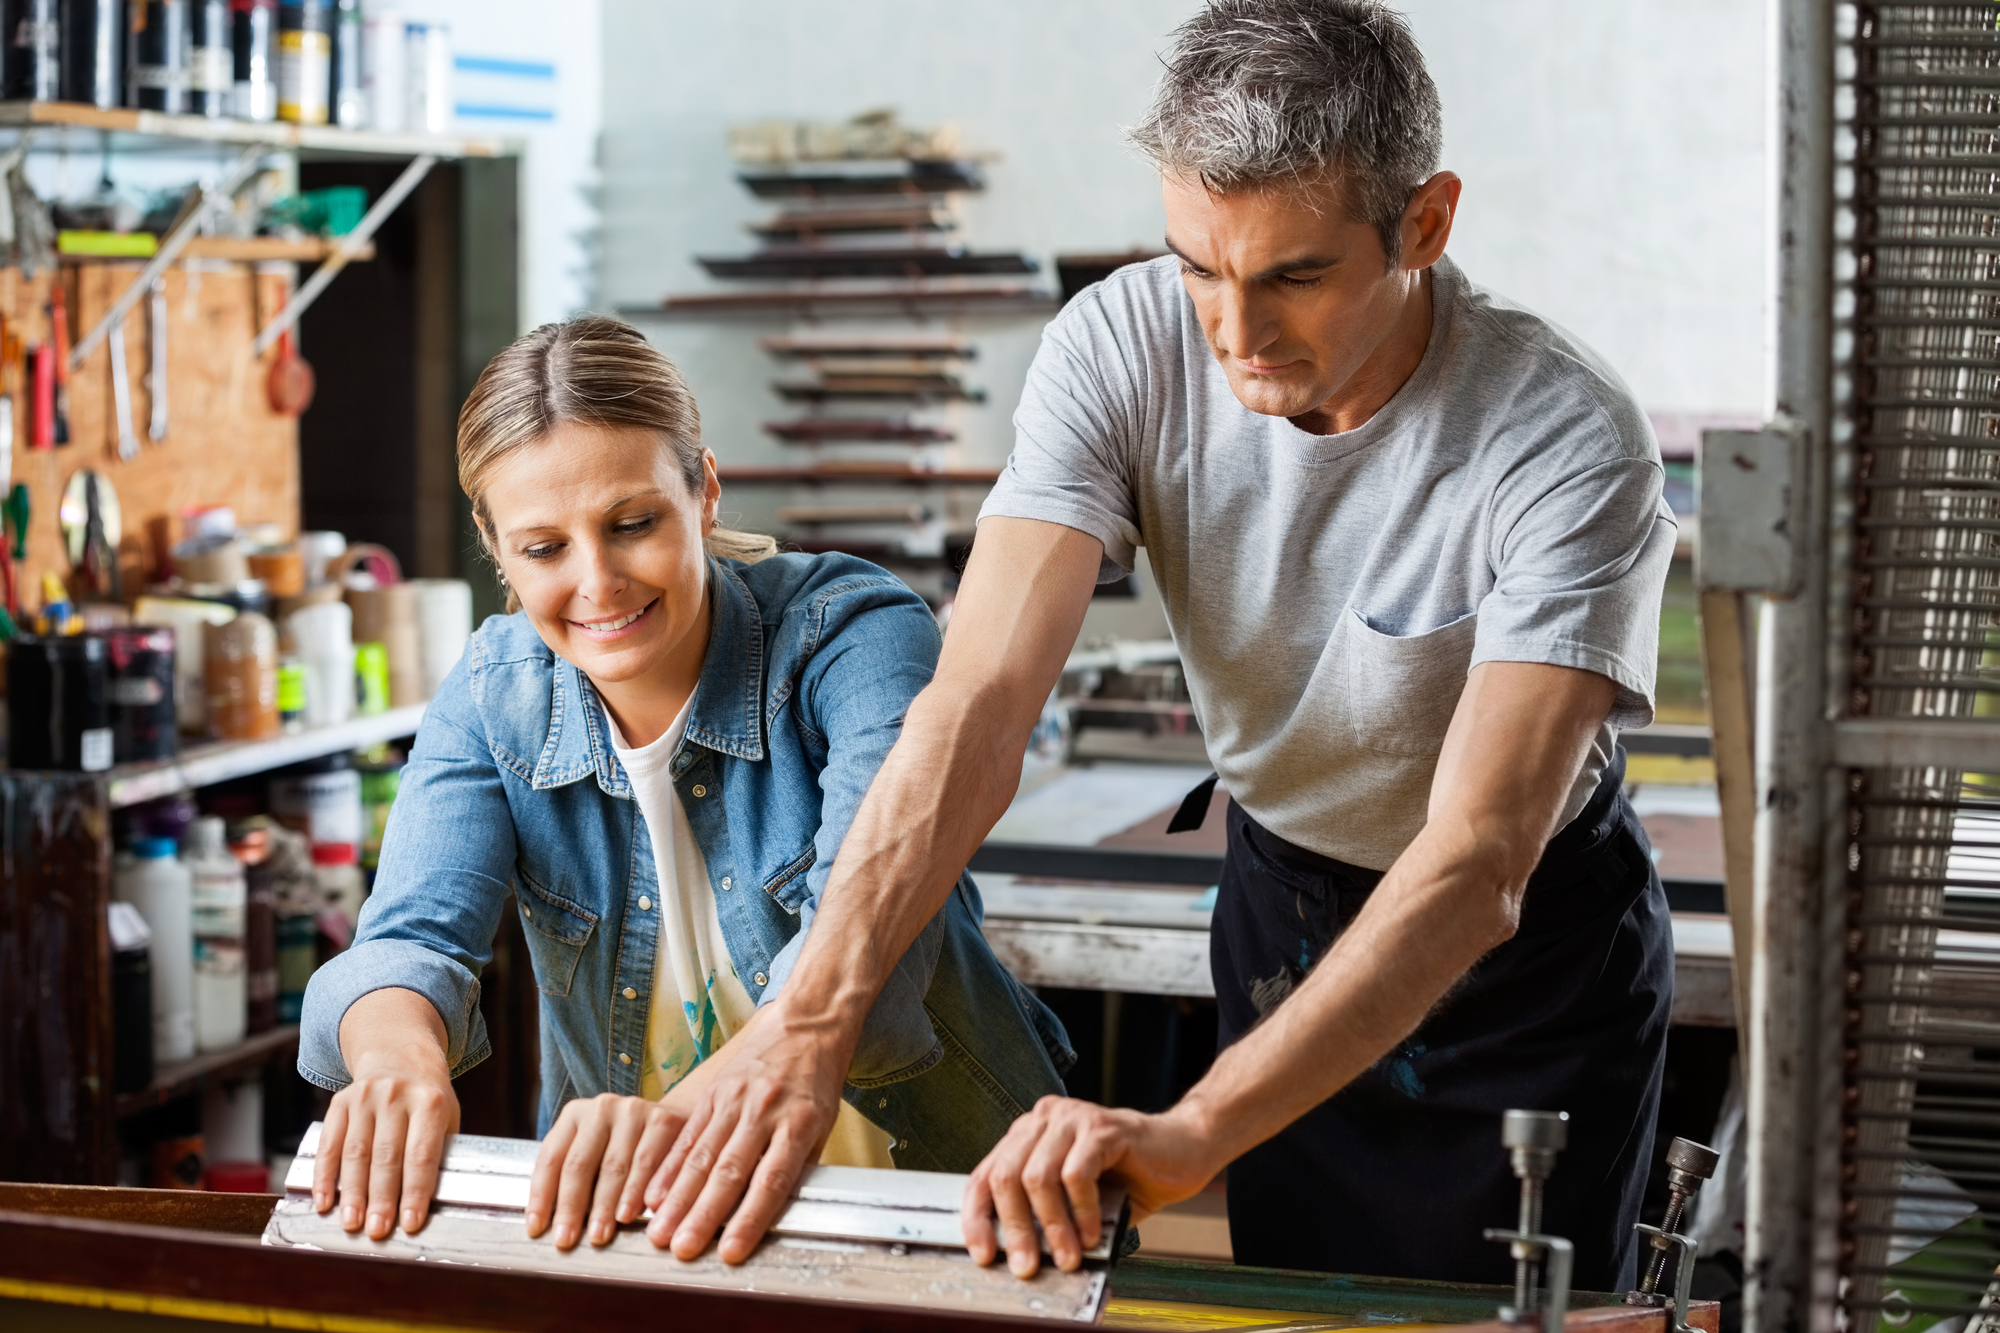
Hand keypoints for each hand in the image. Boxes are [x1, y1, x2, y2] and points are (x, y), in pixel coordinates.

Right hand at [313, 1036, 458, 1239]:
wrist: (400, 1057)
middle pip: (386, 1156)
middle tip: (377, 1231)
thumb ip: (438, 1152)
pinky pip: (329, 1144)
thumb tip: (425, 1203)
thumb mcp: (446, 1117)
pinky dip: (324, 1176)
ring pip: (355, 1153)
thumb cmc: (427, 1100)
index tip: (410, 1223)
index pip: (421, 1154)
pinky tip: (324, 1202)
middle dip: (381, 1198)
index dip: (415, 1191)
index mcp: (430, 1101)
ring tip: (351, 1224)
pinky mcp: (339, 1102)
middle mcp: (396, 1096)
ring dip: (352, 1193)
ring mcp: (365, 1097)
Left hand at [527, 1094, 690, 1248]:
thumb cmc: (624, 1148)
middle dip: (571, 1207)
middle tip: (567, 1239)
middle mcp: (601, 1108)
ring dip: (605, 1206)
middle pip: (579, 1164)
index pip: (551, 1159)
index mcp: (574, 1115)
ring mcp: (633, 1111)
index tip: (537, 1229)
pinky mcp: (663, 1120)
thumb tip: (555, 1226)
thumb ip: (575, 1180)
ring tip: (599, 1234)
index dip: (541, 1196)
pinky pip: (649, 1163)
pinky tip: (631, 1213)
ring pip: (614, 1166)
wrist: (671, 1123)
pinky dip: (638, 1192)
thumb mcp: (593, 1152)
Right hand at [641, 1004, 846, 1261]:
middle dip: (702, 1215)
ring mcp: (735, 1100)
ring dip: (678, 1199)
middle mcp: (764, 1111)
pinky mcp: (714, 1092)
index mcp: (799, 1123)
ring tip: (660, 1231)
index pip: (772, 1179)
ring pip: (702, 1156)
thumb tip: (773, 1215)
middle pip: (730, 1171)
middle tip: (681, 1250)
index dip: (750, 1218)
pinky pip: (688, 1135)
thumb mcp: (822, 1125)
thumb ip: (797, 1167)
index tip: (731, 1252)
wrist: (806, 1025)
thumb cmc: (816, 1083)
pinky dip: (669, 1168)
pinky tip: (652, 1193)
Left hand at [961, 1095, 1221, 1277]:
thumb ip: (1047, 1214)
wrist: (1185, 1149)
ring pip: (1037, 1177)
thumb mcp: (1077, 1199)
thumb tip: (1022, 1255)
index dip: (978, 1217)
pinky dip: (1081, 1210)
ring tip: (1067, 1255)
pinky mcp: (1101, 1128)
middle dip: (1014, 1229)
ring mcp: (1072, 1119)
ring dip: (1050, 1226)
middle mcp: (1045, 1119)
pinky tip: (1092, 1232)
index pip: (985, 1174)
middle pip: (1005, 1176)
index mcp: (1030, 1134)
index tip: (983, 1253)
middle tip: (1027, 1264)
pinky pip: (1076, 1174)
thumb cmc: (1131, 1174)